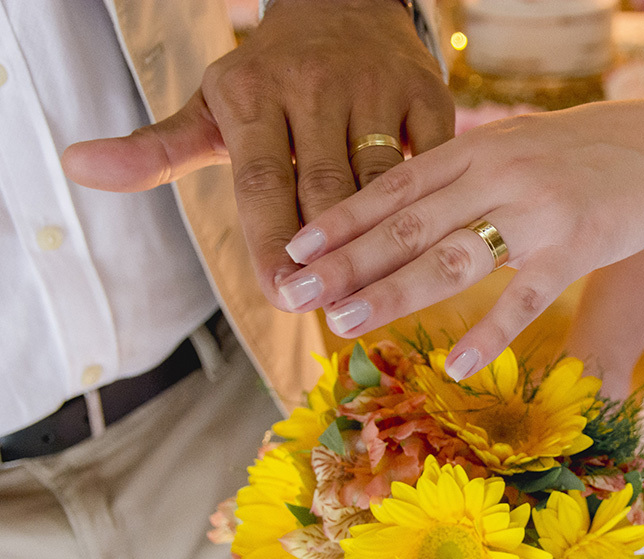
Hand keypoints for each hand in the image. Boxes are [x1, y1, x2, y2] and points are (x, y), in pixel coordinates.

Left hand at [61, 0, 453, 310]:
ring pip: (383, 182)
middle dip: (329, 257)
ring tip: (379, 296)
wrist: (342, 6)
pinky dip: (430, 205)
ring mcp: (376, 88)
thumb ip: (157, 149)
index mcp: (252, 94)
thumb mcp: (211, 108)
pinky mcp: (428, 93)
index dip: (271, 246)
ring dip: (383, 243)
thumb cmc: (270, 77)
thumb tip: (78, 167)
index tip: (280, 299)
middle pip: (325, 190)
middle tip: (330, 311)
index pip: (261, 185)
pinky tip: (426, 249)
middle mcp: (314, 87)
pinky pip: (433, 161)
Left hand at [276, 97, 643, 379]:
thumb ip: (465, 171)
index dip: (341, 218)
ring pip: (452, 257)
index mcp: (478, 149)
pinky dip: (489, 332)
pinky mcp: (576, 246)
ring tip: (345, 322)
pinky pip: (525, 297)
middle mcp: (498, 174)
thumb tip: (405, 203)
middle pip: (408, 224)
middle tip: (295, 294)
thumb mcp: (516, 145)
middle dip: (346, 262)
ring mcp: (536, 211)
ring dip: (394, 292)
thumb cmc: (586, 153)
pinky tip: (456, 365)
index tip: (294, 248)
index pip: (395, 186)